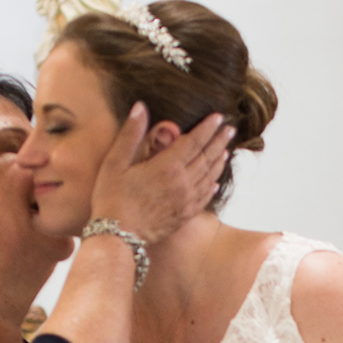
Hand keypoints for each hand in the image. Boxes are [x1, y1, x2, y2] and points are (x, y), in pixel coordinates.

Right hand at [89, 104, 232, 243]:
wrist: (117, 236)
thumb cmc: (112, 198)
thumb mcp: (115, 161)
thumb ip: (131, 133)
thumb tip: (140, 107)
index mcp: (167, 166)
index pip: (194, 141)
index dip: (207, 128)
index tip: (218, 117)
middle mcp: (182, 183)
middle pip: (206, 157)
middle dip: (219, 141)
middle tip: (230, 129)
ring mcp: (185, 201)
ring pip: (208, 177)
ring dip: (218, 162)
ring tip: (226, 151)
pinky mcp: (183, 216)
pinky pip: (204, 198)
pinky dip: (211, 187)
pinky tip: (214, 182)